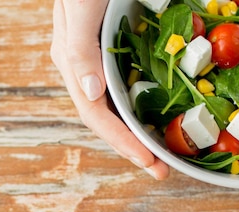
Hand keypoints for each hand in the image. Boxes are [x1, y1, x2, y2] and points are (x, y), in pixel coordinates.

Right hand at [50, 0, 169, 179]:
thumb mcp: (78, 10)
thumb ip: (78, 49)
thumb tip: (90, 94)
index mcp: (73, 64)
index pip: (96, 116)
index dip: (122, 143)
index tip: (149, 163)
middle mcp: (86, 68)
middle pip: (109, 119)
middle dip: (135, 148)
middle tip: (162, 170)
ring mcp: (101, 60)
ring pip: (120, 106)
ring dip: (141, 132)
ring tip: (165, 153)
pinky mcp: (117, 50)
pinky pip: (130, 86)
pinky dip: (146, 105)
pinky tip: (161, 115)